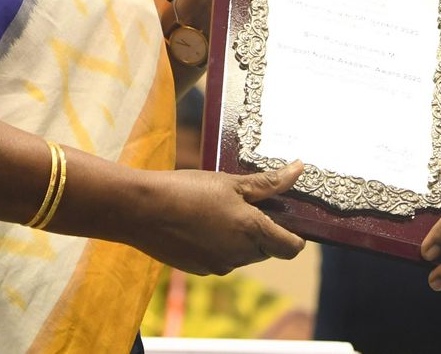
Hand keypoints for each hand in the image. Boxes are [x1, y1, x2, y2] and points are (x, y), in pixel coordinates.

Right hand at [133, 162, 307, 274]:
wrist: (140, 210)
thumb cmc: (187, 190)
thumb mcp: (231, 181)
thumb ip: (268, 182)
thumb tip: (299, 170)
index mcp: (252, 232)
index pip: (291, 248)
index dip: (296, 235)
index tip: (288, 219)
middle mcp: (239, 255)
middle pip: (267, 250)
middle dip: (263, 231)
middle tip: (247, 202)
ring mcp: (218, 265)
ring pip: (244, 254)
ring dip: (241, 237)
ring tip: (219, 209)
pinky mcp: (199, 269)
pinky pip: (221, 258)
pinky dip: (219, 243)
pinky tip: (201, 222)